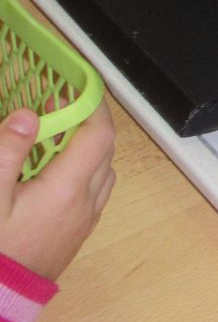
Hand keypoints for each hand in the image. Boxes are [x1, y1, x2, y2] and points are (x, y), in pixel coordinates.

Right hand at [0, 101, 115, 280]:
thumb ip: (7, 154)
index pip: (99, 134)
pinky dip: (85, 170)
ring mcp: (85, 221)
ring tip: (54, 137)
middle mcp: (85, 203)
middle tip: (57, 106)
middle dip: (88, 122)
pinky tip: (54, 172)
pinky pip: (95, 191)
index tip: (77, 86)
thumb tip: (28, 115)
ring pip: (103, 170)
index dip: (93, 105)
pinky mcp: (78, 235)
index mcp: (67, 189)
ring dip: (88, 147)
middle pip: (104, 150)